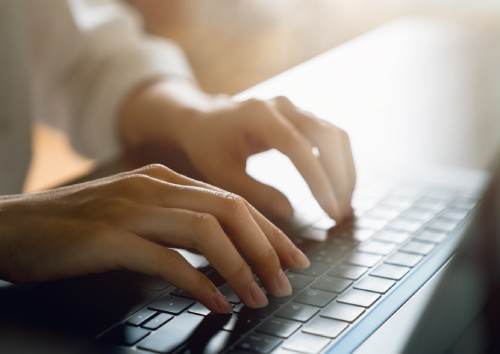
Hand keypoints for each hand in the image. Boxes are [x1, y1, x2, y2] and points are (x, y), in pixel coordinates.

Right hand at [0, 164, 309, 312]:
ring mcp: (132, 209)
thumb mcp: (137, 213)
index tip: (293, 257)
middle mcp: (154, 188)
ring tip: (259, 296)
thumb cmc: (78, 226)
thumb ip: (175, 223)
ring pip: (206, 232)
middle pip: (230, 211)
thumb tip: (222, 251)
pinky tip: (216, 302)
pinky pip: (167, 259)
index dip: (270, 231)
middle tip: (287, 281)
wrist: (16, 226)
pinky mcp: (109, 237)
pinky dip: (199, 283)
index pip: (233, 201)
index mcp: (165, 180)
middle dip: (267, 247)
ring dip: (241, 267)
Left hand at [179, 96, 355, 220]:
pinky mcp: (303, 119)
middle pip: (325, 136)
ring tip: (343, 206)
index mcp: (258, 114)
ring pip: (335, 136)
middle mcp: (283, 107)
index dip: (317, 179)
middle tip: (340, 214)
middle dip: (339, 177)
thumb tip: (290, 213)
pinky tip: (338, 189)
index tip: (330, 210)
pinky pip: (331, 138)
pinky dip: (340, 164)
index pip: (297, 145)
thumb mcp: (221, 172)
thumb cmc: (208, 146)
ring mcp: (296, 110)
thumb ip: (254, 192)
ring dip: (344, 171)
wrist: (205, 120)